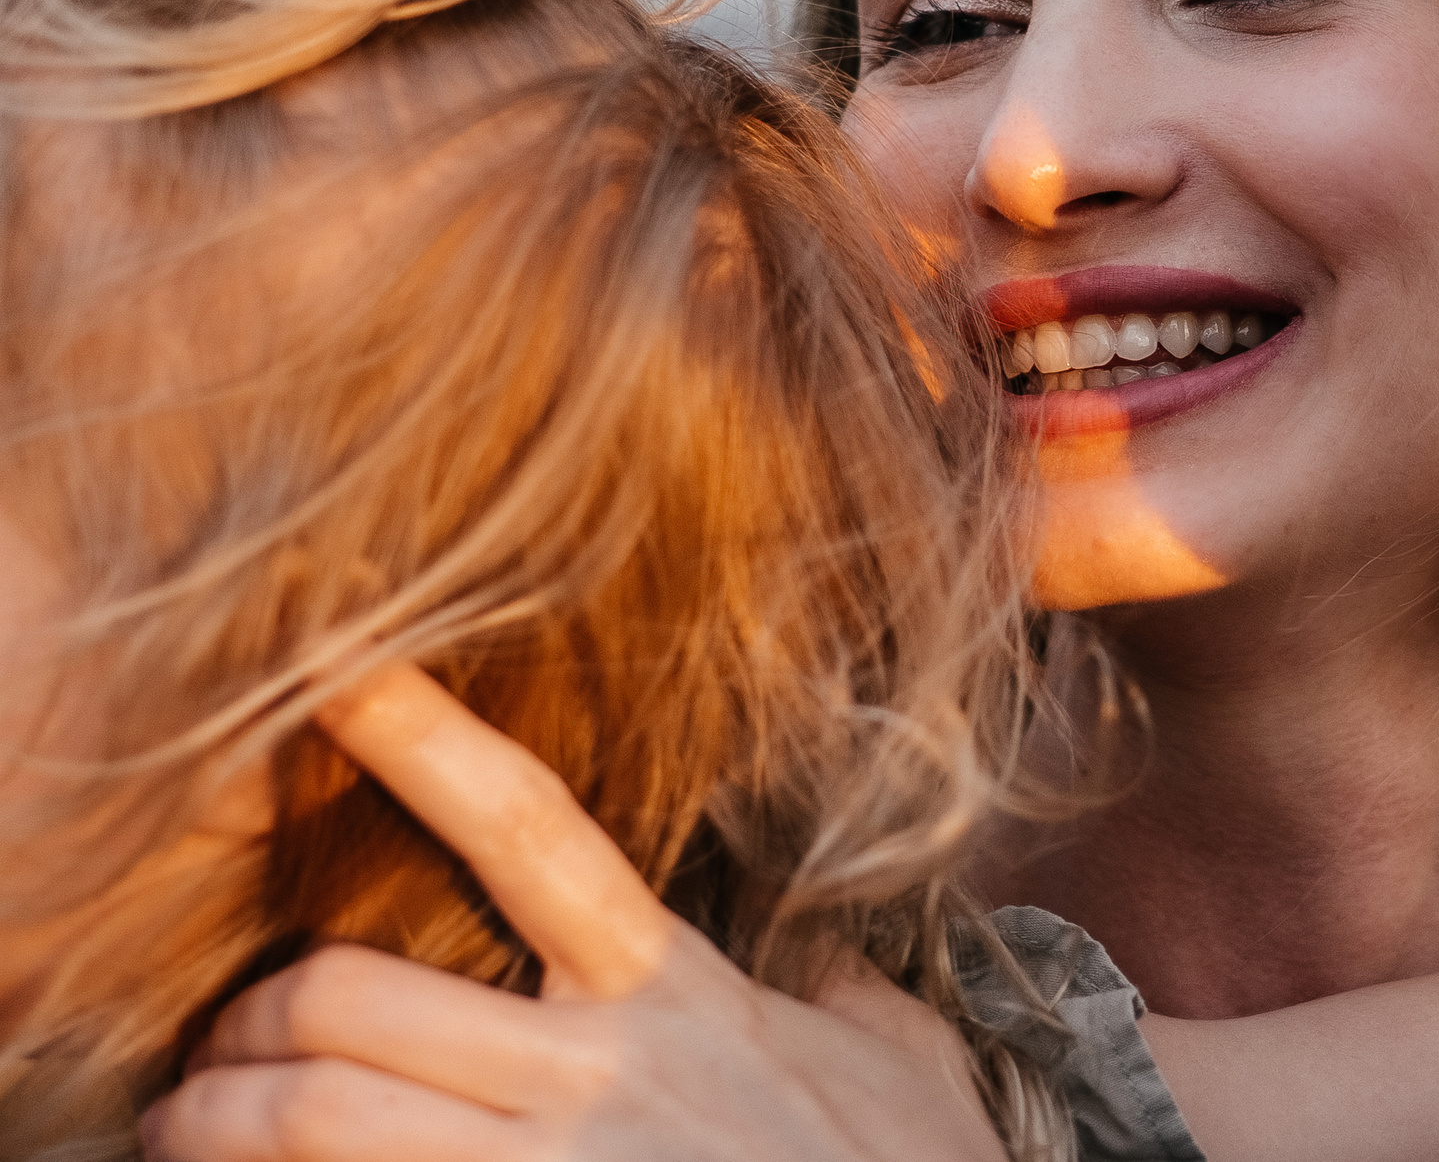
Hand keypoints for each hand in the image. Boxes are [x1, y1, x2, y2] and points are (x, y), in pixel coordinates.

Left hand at [140, 665, 1008, 1161]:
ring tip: (190, 1129)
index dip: (427, 743)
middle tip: (219, 1048)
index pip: (533, 834)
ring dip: (219, 1124)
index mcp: (678, 996)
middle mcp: (601, 1077)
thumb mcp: (897, 1058)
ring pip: (320, 1122)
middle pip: (352, 1002)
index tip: (340, 674)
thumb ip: (840, 995)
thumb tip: (824, 968)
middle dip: (249, 1024)